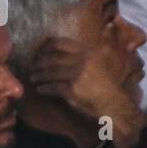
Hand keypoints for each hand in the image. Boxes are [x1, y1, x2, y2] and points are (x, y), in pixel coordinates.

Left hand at [28, 38, 144, 137]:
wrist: (114, 104)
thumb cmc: (106, 85)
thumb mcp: (99, 64)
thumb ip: (83, 56)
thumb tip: (62, 53)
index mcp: (88, 52)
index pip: (60, 43)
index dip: (45, 47)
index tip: (38, 52)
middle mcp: (83, 61)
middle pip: (52, 58)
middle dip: (39, 63)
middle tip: (32, 66)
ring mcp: (77, 75)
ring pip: (50, 72)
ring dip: (38, 75)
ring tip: (32, 77)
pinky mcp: (71, 90)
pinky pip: (52, 87)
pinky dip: (44, 88)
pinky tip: (39, 89)